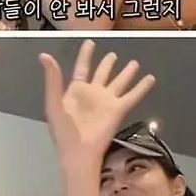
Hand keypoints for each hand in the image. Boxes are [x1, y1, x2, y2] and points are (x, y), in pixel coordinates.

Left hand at [40, 39, 154, 165]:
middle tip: (113, 54)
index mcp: (77, 90)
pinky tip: (150, 78)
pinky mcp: (118, 110)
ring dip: (127, 72)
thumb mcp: (53, 103)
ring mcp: (107, 101)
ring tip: (134, 62)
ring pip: (119, 81)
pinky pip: (132, 96)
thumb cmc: (64, 131)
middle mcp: (93, 93)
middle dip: (107, 63)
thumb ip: (52, 79)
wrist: (78, 154)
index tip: (90, 42)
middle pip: (103, 73)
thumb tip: (44, 55)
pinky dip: (142, 87)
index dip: (85, 54)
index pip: (82, 67)